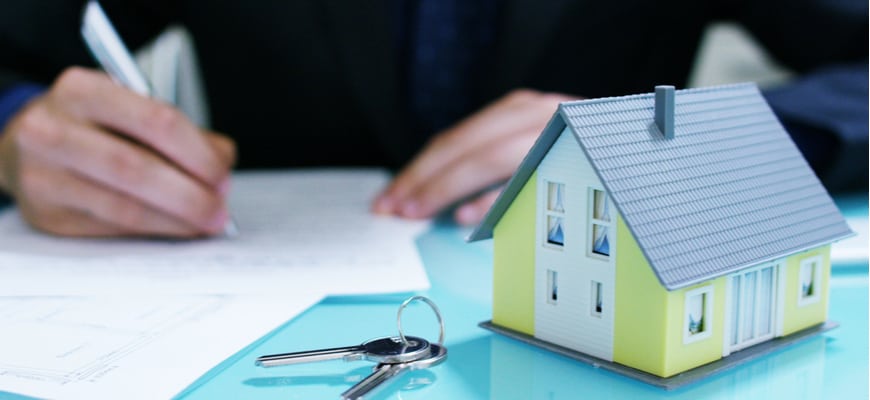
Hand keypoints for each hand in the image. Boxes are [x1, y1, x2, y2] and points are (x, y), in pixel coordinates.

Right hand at [0, 67, 234, 236]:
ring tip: (205, 222)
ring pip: (124, 207)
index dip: (197, 153)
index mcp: (82, 91)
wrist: (29, 148)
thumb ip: (181, 132)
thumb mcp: (130, 110)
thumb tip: (222, 161)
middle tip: (219, 209)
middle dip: (189, 194)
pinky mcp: (47, 215)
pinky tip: (175, 228)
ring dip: (176, 220)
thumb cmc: (93, 126)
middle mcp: (52, 130)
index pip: (155, 120)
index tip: (222, 175)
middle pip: (136, 167)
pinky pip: (111, 229)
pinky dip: (153, 231)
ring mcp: (44, 176)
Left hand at [373, 89, 576, 224]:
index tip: (392, 196)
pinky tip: (469, 215)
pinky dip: (498, 195)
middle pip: (464, 145)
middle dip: (423, 180)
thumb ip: (495, 173)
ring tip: (418, 211)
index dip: (420, 169)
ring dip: (447, 186)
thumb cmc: (588, 152)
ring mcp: (558, 128)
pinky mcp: (580, 150)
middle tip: (394, 209)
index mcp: (519, 110)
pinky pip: (531, 173)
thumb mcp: (535, 151)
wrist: (655, 134)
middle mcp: (536, 112)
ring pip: (489, 154)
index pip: (456, 140)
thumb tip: (451, 207)